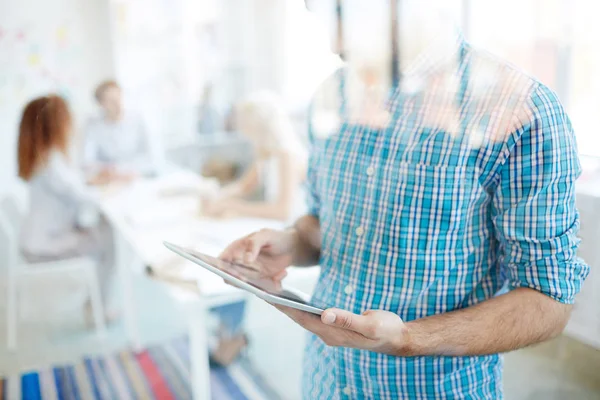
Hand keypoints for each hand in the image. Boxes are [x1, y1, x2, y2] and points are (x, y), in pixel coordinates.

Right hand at [219, 229, 296, 280]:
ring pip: (246, 285)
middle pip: (230, 277)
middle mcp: (240, 263)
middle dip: (238, 281)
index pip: (222, 261)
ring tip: (272, 277)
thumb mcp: (265, 235)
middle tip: (248, 280)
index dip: (222, 268)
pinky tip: (282, 273)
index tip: (232, 273)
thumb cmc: (276, 237)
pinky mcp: (261, 281)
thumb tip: (245, 260)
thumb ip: (254, 244)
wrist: (293, 247)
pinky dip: (272, 284)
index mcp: (237, 249)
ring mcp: (250, 273)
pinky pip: (261, 288)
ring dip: (257, 284)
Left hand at [274, 305, 409, 355]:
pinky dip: (300, 308)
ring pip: (304, 318)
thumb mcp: (370, 323)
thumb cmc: (385, 329)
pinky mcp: (335, 326)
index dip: (286, 308)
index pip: (304, 319)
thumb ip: (348, 319)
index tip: (269, 297)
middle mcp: (328, 334)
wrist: (397, 338)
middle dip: (281, 305)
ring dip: (288, 307)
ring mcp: (331, 331)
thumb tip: (326, 313)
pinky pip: (312, 317)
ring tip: (271, 292)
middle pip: (299, 319)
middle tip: (261, 291)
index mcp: (334, 333)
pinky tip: (293, 299)